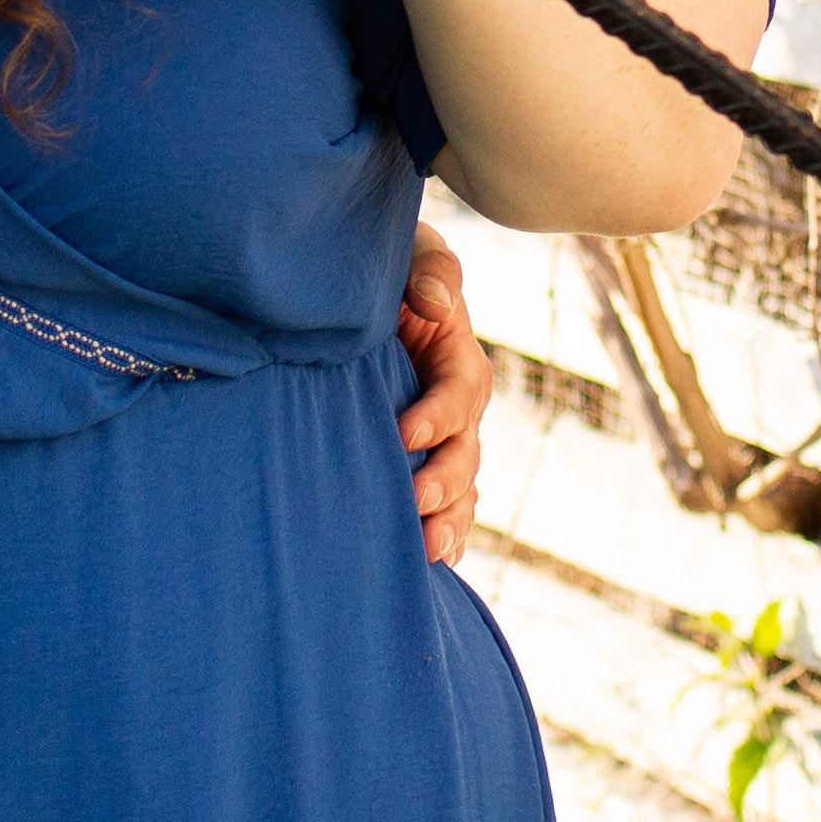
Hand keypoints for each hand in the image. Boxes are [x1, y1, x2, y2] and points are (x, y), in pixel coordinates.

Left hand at [396, 226, 485, 566]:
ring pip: (460, 492)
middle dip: (445, 482)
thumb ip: (431, 268)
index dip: (439, 415)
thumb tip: (437, 304)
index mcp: (458, 359)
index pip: (461, 392)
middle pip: (467, 453)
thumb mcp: (412, 252)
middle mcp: (456, 409)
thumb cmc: (384, 270)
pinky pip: (443, 511)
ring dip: (449, 523)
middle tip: (415, 502)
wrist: (353, 298)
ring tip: (425, 552)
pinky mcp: (420, 466)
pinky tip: (429, 569)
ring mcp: (442, 444)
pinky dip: (443, 539)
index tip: (403, 432)